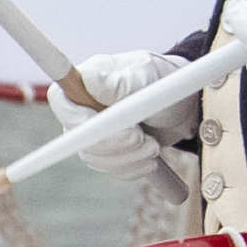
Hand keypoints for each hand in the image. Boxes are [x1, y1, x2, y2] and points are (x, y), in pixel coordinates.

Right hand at [61, 50, 193, 178]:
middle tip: (141, 137)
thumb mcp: (149, 76)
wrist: (187, 105)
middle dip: (112, 143)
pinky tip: (150, 157)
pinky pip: (110, 169)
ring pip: (94, 158)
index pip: (59, 100)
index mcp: (88, 79)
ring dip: (127, 157)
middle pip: (75, 137)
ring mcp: (94, 131)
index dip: (74, 118)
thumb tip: (88, 80)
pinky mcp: (108, 151)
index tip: (104, 124)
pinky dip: (133, 167)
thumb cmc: (168, 80)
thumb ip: (120, 82)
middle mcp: (84, 106)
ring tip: (153, 145)